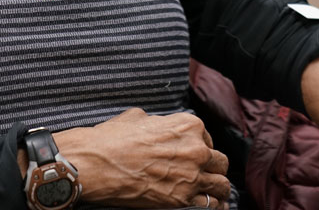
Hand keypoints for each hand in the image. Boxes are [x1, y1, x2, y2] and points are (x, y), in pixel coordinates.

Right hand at [54, 107, 229, 207]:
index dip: (201, 147)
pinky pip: (210, 204)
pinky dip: (214, 205)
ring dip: (219, 188)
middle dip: (214, 167)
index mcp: (188, 125)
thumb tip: (157, 127)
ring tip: (216, 193)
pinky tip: (215, 206)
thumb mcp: (139, 117)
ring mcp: (191, 175)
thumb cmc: (112, 139)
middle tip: (206, 173)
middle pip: (219, 161)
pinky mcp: (182, 199)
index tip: (194, 156)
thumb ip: (159, 122)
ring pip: (221, 184)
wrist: (96, 164)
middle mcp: (196, 149)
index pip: (207, 138)